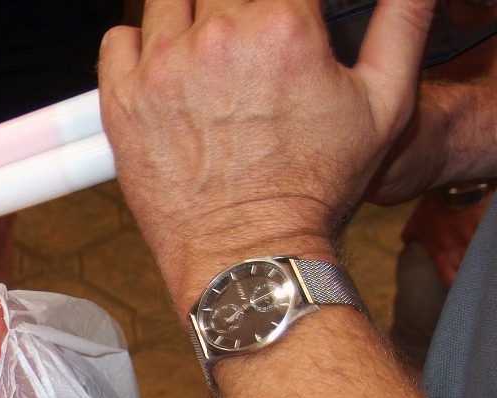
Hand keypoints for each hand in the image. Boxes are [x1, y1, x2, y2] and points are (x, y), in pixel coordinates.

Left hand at [98, 0, 435, 310]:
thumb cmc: (312, 189)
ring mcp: (162, 69)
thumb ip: (401, 24)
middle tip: (249, 47)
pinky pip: (117, 39)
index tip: (282, 25)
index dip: (284, 6)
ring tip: (208, 53)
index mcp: (281, 26)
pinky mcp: (123, 102)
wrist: (249, 253)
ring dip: (189, 17)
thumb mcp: (386, 102)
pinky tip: (163, 69)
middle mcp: (217, 39)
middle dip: (239, 11)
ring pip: (167, 1)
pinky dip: (137, 45)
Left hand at [400, 190, 491, 285]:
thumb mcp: (415, 224)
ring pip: (484, 262)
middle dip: (472, 279)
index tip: (456, 288)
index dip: (454, 288)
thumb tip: (408, 243)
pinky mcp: (490, 231)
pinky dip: (489, 246)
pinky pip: (491, 244)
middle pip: (470, 275)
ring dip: (482, 264)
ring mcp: (479, 242)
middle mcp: (462, 253)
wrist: (455, 187)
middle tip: (472, 280)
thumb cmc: (432, 207)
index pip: (450, 282)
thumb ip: (411, 238)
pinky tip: (487, 249)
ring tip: (481, 265)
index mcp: (443, 255)